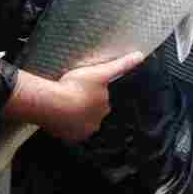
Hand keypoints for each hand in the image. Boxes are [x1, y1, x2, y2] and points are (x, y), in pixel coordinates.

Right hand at [28, 51, 144, 145]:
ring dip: (74, 116)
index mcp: (104, 108)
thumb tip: (140, 56)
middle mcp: (95, 124)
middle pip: (91, 114)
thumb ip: (120, 65)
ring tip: (63, 105)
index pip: (102, 102)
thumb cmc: (77, 87)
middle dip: (85, 107)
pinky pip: (67, 131)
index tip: (85, 89)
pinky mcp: (66, 137)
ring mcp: (80, 132)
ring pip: (79, 123)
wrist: (52, 105)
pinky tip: (58, 115)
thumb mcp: (100, 72)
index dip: (94, 95)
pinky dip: (64, 124)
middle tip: (73, 95)